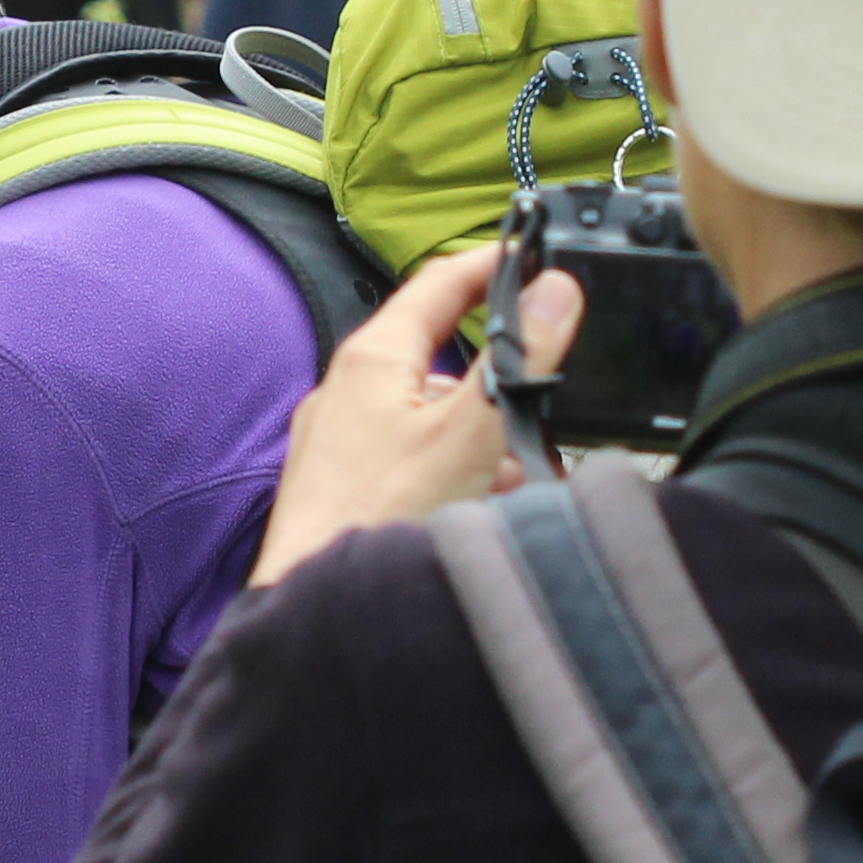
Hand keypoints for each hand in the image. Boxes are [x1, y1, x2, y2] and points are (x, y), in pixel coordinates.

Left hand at [253, 243, 580, 587]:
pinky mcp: (343, 485)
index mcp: (372, 359)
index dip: (492, 261)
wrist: (309, 610)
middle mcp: (347, 390)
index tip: (534, 252)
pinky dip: (454, 470)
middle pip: (441, 353)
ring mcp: (341, 439)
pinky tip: (480, 504)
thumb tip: (552, 294)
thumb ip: (515, 362)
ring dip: (481, 434)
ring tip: (517, 469)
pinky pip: (412, 458)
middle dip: (499, 376)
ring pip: (431, 414)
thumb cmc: (373, 522)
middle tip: (544, 388)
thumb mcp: (467, 433)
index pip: (440, 282)